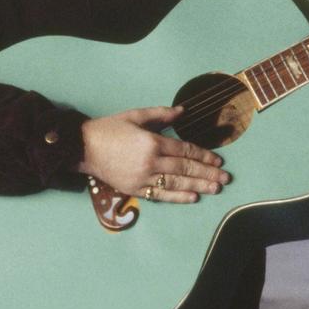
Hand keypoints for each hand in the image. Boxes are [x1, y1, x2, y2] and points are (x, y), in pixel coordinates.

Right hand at [76, 106, 229, 203]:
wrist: (83, 148)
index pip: (185, 150)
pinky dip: (178, 197)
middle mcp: (150, 161)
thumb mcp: (135, 115)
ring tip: (215, 188)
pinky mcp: (135, 189)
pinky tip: (193, 197)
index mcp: (152, 142)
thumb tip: (183, 111)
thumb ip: (161, 114)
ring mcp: (142, 177)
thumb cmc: (109, 129)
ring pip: (177, 183)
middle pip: (185, 168)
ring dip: (199, 186)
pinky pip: (161, 194)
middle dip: (207, 173)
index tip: (218, 160)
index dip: (203, 155)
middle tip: (225, 177)